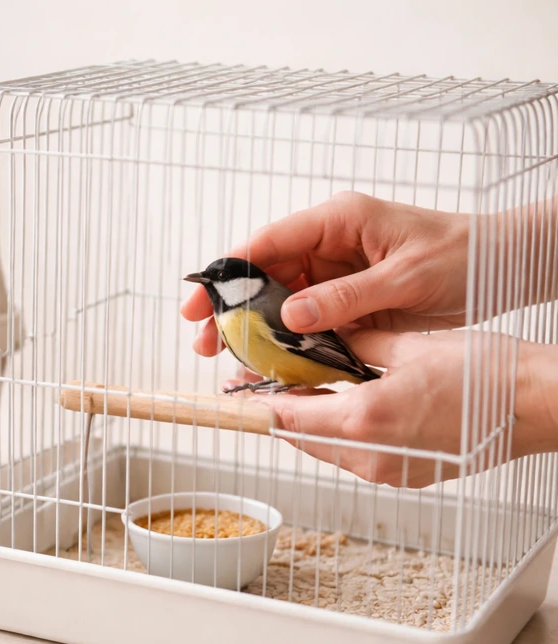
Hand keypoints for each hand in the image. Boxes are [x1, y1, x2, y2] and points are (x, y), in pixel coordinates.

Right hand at [181, 191, 469, 356]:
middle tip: (205, 339)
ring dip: (253, 328)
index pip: (269, 241)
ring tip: (228, 358)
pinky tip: (268, 362)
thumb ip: (345, 297)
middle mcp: (329, 244)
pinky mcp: (345, 299)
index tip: (202, 300)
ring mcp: (335, 273)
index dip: (230, 272)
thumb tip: (292, 315)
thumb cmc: (463, 255)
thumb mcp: (404, 277)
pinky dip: (286, 341)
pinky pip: (305, 320)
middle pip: (264, 274)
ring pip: (279, 300)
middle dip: (231, 307)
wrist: (501, 267)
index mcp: (338, 221)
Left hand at [232, 328, 557, 487]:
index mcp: (365, 421)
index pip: (287, 416)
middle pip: (300, 436)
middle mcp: (371, 456)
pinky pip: (353, 455)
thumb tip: (319, 338)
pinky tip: (338, 402)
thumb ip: (354, 345)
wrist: (539, 406)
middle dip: (279, 406)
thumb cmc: (488, 374)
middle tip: (261, 377)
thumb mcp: (408, 346)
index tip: (238, 384)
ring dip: (307, 419)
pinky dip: (337, 430)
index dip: (256, 401)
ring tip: (298, 383)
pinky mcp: (403, 475)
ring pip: (324, 447)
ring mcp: (388, 472)